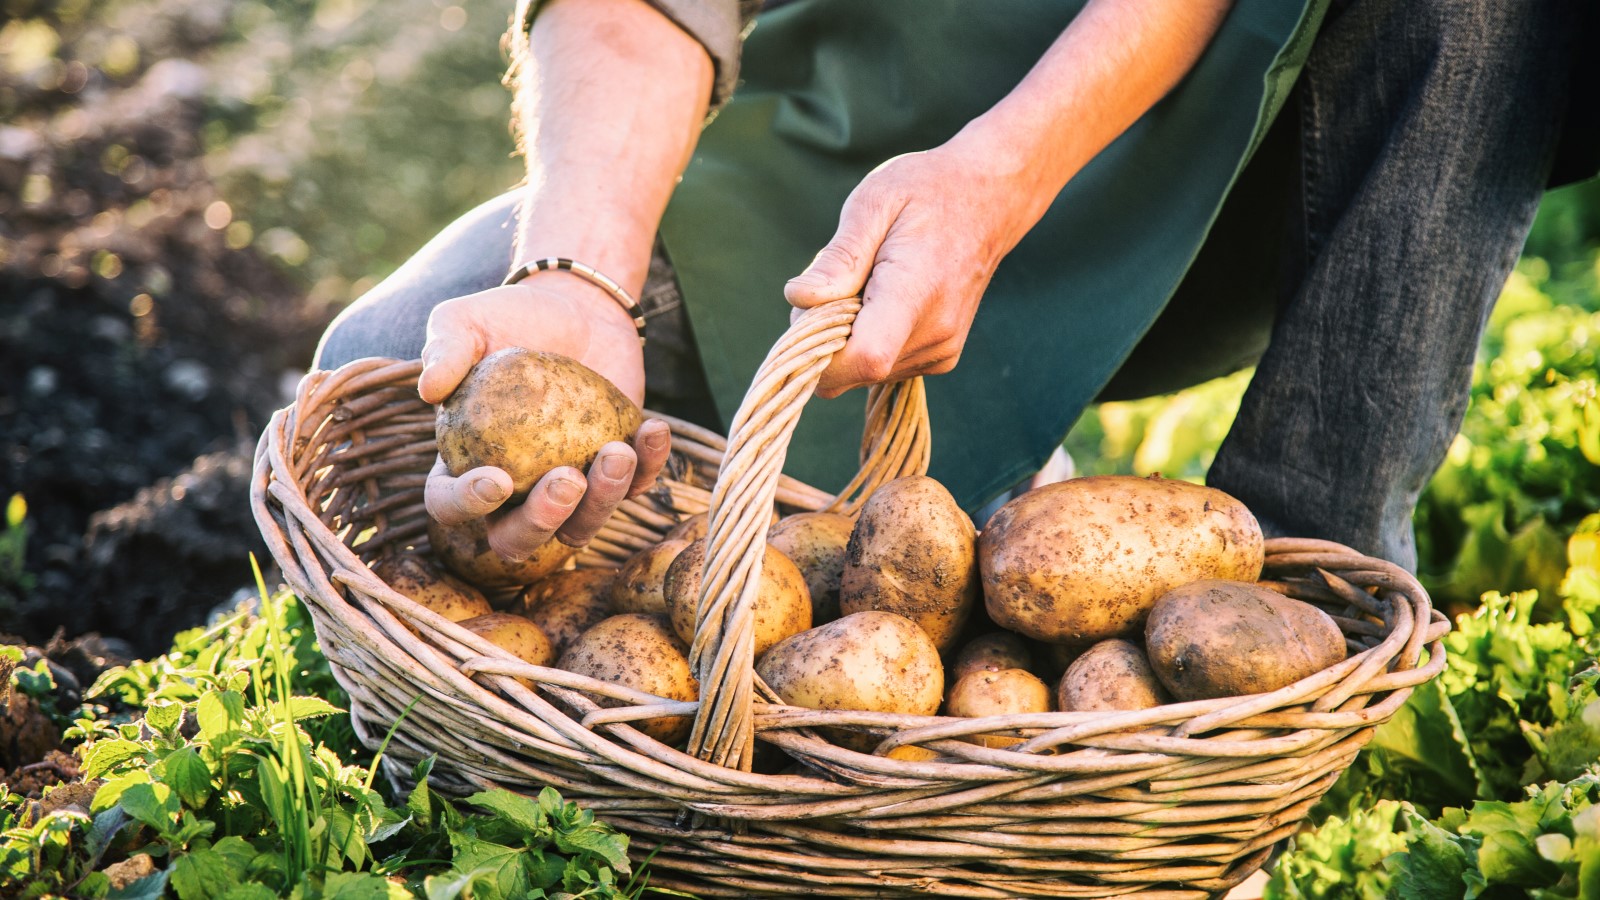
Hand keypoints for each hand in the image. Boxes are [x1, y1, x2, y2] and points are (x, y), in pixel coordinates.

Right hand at [418, 275, 670, 558]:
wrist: (578, 310)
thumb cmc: (511, 318)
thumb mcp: (466, 321)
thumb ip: (444, 348)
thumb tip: (430, 389)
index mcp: (463, 464)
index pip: (450, 503)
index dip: (468, 504)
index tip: (498, 478)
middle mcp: (513, 492)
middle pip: (517, 539)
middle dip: (542, 523)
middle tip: (567, 479)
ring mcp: (568, 488)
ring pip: (580, 526)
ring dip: (602, 501)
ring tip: (618, 452)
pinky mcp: (616, 474)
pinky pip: (635, 487)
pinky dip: (649, 467)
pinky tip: (652, 430)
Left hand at [784, 135, 1054, 398]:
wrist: (989, 199)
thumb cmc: (926, 191)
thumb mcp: (874, 203)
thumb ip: (839, 257)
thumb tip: (800, 299)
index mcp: (916, 292)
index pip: (864, 357)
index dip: (819, 352)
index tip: (806, 313)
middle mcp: (935, 334)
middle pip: (851, 370)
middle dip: (823, 336)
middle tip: (836, 281)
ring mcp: (941, 352)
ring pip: (861, 373)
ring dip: (845, 336)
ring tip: (867, 283)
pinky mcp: (940, 359)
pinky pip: (881, 368)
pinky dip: (866, 340)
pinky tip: (882, 299)